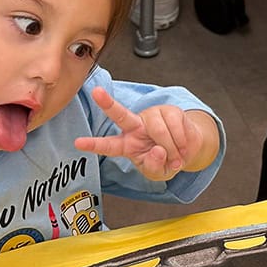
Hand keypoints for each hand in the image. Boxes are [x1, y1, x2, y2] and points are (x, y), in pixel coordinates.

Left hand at [74, 86, 215, 180]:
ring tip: (176, 156)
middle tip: (97, 92)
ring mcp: (152, 117)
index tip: (78, 143)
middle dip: (107, 103)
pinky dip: (181, 141)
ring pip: (158, 129)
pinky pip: (174, 125)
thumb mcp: (158, 173)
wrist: (188, 151)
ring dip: (171, 148)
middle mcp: (136, 127)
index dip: (94, 144)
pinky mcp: (169, 110)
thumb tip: (158, 151)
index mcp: (127, 144)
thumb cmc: (166, 161)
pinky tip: (182, 146)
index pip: (108, 145)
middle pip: (120, 115)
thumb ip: (154, 165)